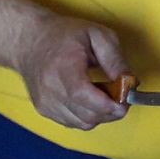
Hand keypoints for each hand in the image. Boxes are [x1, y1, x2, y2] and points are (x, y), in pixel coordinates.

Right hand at [13, 15, 129, 129]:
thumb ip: (115, 59)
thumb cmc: (64, 35)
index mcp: (62, 67)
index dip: (108, 104)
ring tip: (105, 94)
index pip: (83, 96)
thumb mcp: (97, 35)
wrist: (29, 41)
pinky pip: (74, 123)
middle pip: (86, 115)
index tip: (126, 101)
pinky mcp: (44, 111)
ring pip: (82, 123)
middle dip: (111, 110)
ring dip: (101, 114)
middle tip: (122, 95)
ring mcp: (45, 103)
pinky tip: (91, 99)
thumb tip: (130, 82)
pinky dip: (88, 116)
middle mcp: (50, 90)